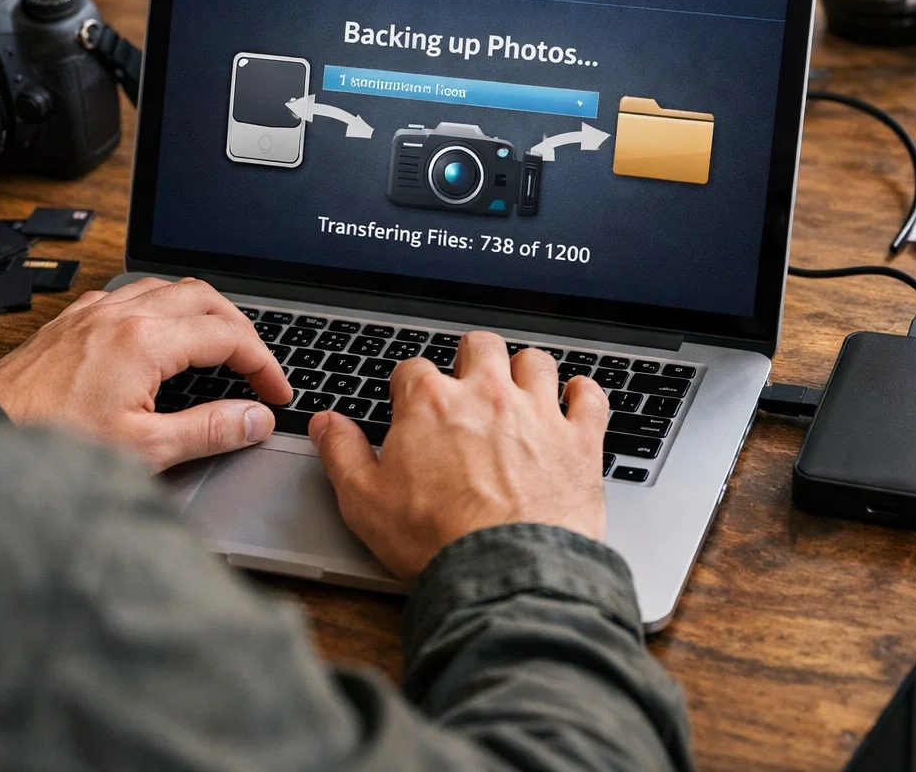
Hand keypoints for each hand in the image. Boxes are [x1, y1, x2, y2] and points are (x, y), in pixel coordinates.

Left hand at [0, 278, 292, 469]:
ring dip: (201, 312)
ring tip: (217, 347)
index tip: (275, 392)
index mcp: (145, 341)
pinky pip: (128, 295)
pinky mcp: (70, 321)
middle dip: (240, 329)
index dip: (263, 364)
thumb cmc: (52, 443)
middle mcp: (120, 314)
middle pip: (204, 297)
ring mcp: (92, 312)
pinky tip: (157, 339)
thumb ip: (209, 430)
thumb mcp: (145, 448)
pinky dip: (159, 309)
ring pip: (166, 288)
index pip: (228, 336)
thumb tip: (254, 419)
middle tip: (255, 366)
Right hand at [308, 331, 607, 580]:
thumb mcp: (364, 502)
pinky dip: (583, 394)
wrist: (505, 570)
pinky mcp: (578, 440)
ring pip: (535, 361)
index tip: (410, 406)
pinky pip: (590, 396)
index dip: (409, 387)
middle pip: (478, 345)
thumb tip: (326, 424)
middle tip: (467, 384)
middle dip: (470, 358)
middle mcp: (486, 395)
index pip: (412, 370)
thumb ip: (342, 454)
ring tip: (518, 390)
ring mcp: (536, 413)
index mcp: (430, 404)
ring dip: (525, 371)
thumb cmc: (437, 540)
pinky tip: (575, 400)